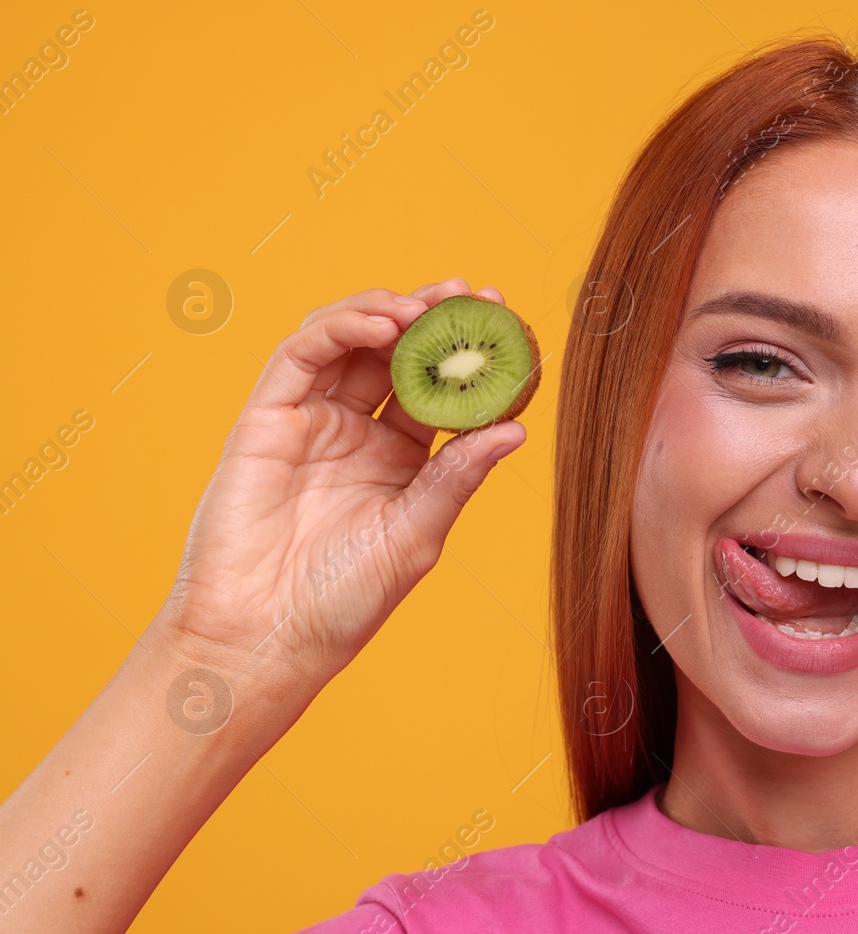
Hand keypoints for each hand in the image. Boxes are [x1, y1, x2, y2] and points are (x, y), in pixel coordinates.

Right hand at [159, 277, 527, 712]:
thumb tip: (517, 429)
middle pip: (398, 354)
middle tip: (474, 296)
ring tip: (429, 306)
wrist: (264, 637)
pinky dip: (343, 327)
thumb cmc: (343, 600)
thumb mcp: (417, 532)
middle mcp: (356, 432)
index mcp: (400, 460)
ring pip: (351, 341)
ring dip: (391, 311)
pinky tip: (383, 322)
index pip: (441, 391)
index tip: (509, 325)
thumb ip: (459, 475)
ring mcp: (311, 421)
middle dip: (435, 318)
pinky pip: (303, 354)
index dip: (472, 357)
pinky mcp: (267, 417)